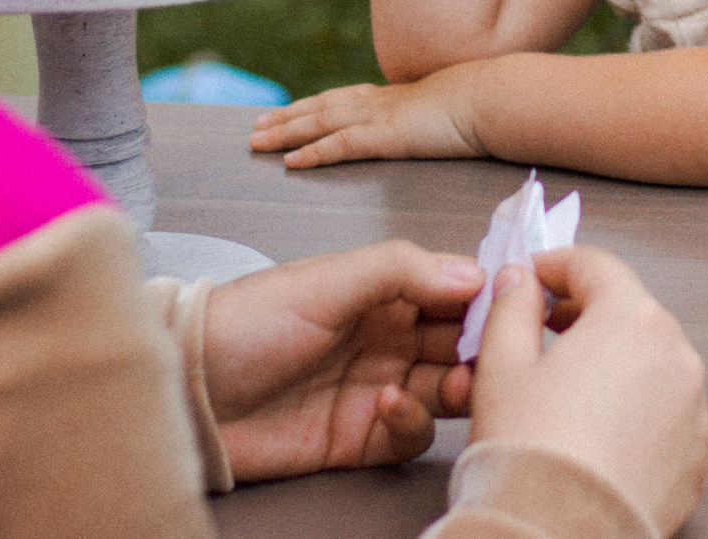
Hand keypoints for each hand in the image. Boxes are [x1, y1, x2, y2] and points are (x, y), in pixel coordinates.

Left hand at [202, 240, 484, 480]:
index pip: (454, 288)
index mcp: (382, 290)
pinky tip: (390, 406)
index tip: (520, 302)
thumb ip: (400, 269)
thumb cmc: (248, 322)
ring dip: (459, 386)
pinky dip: (412, 422)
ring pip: (445, 389)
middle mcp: (386, 337)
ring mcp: (376, 387)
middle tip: (495, 353)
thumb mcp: (326, 280)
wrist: (187, 389)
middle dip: (484, 347)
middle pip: (459, 342)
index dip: (488, 295)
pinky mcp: (359, 437)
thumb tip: (474, 274)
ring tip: (454, 382)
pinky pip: (410, 434)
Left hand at [250, 74, 484, 166]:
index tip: (290, 110)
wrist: (493, 99)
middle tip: (256, 125)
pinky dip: (312, 153)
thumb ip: (431, 121)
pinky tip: (292, 162)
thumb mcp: (449, 113)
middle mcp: (379, 103)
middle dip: (287, 116)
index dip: (313, 105)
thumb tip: (432, 128)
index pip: (343, 100)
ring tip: (258, 141)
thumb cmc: (482, 107)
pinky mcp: (385, 136)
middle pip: (321, 107)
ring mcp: (380, 117)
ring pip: (320, 122)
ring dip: (286, 132)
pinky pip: (340, 145)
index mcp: (393, 98)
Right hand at [472, 246, 707, 534]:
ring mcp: (694, 407)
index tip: (532, 278)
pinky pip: (665, 415)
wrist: (557, 534)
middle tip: (542, 331)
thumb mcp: (501, 365)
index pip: (596, 265)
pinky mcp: (696, 454)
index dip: (556, 266)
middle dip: (586, 316)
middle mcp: (675, 354)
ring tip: (567, 392)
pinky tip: (596, 435)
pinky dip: (636, 413)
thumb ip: (512, 307)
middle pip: (629, 313)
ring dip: (614, 365)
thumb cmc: (531, 453)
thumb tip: (521, 282)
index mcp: (631, 319)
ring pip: (650, 364)